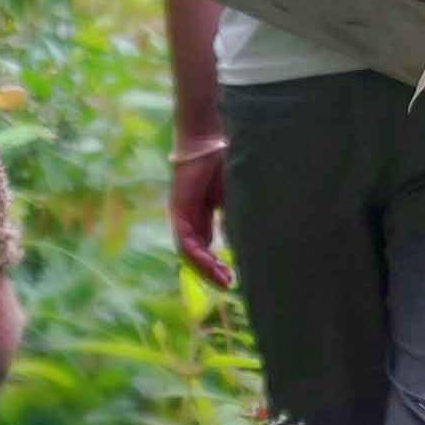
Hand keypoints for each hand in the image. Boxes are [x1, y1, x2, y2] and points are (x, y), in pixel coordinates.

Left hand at [168, 140, 233, 289]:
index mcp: (200, 216)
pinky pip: (186, 241)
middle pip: (196, 254)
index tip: (234, 277)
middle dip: (212, 273)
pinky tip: (213, 265)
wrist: (211, 139)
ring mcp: (181, 216)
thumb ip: (236, 219)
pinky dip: (199, 256)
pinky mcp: (178, 212)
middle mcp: (188, 219)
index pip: (206, 247)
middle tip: (230, 285)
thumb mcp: (236, 198)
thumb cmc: (226, 162)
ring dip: (206, 270)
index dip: (218, 265)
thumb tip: (247, 243)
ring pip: (189, 252)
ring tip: (224, 281)